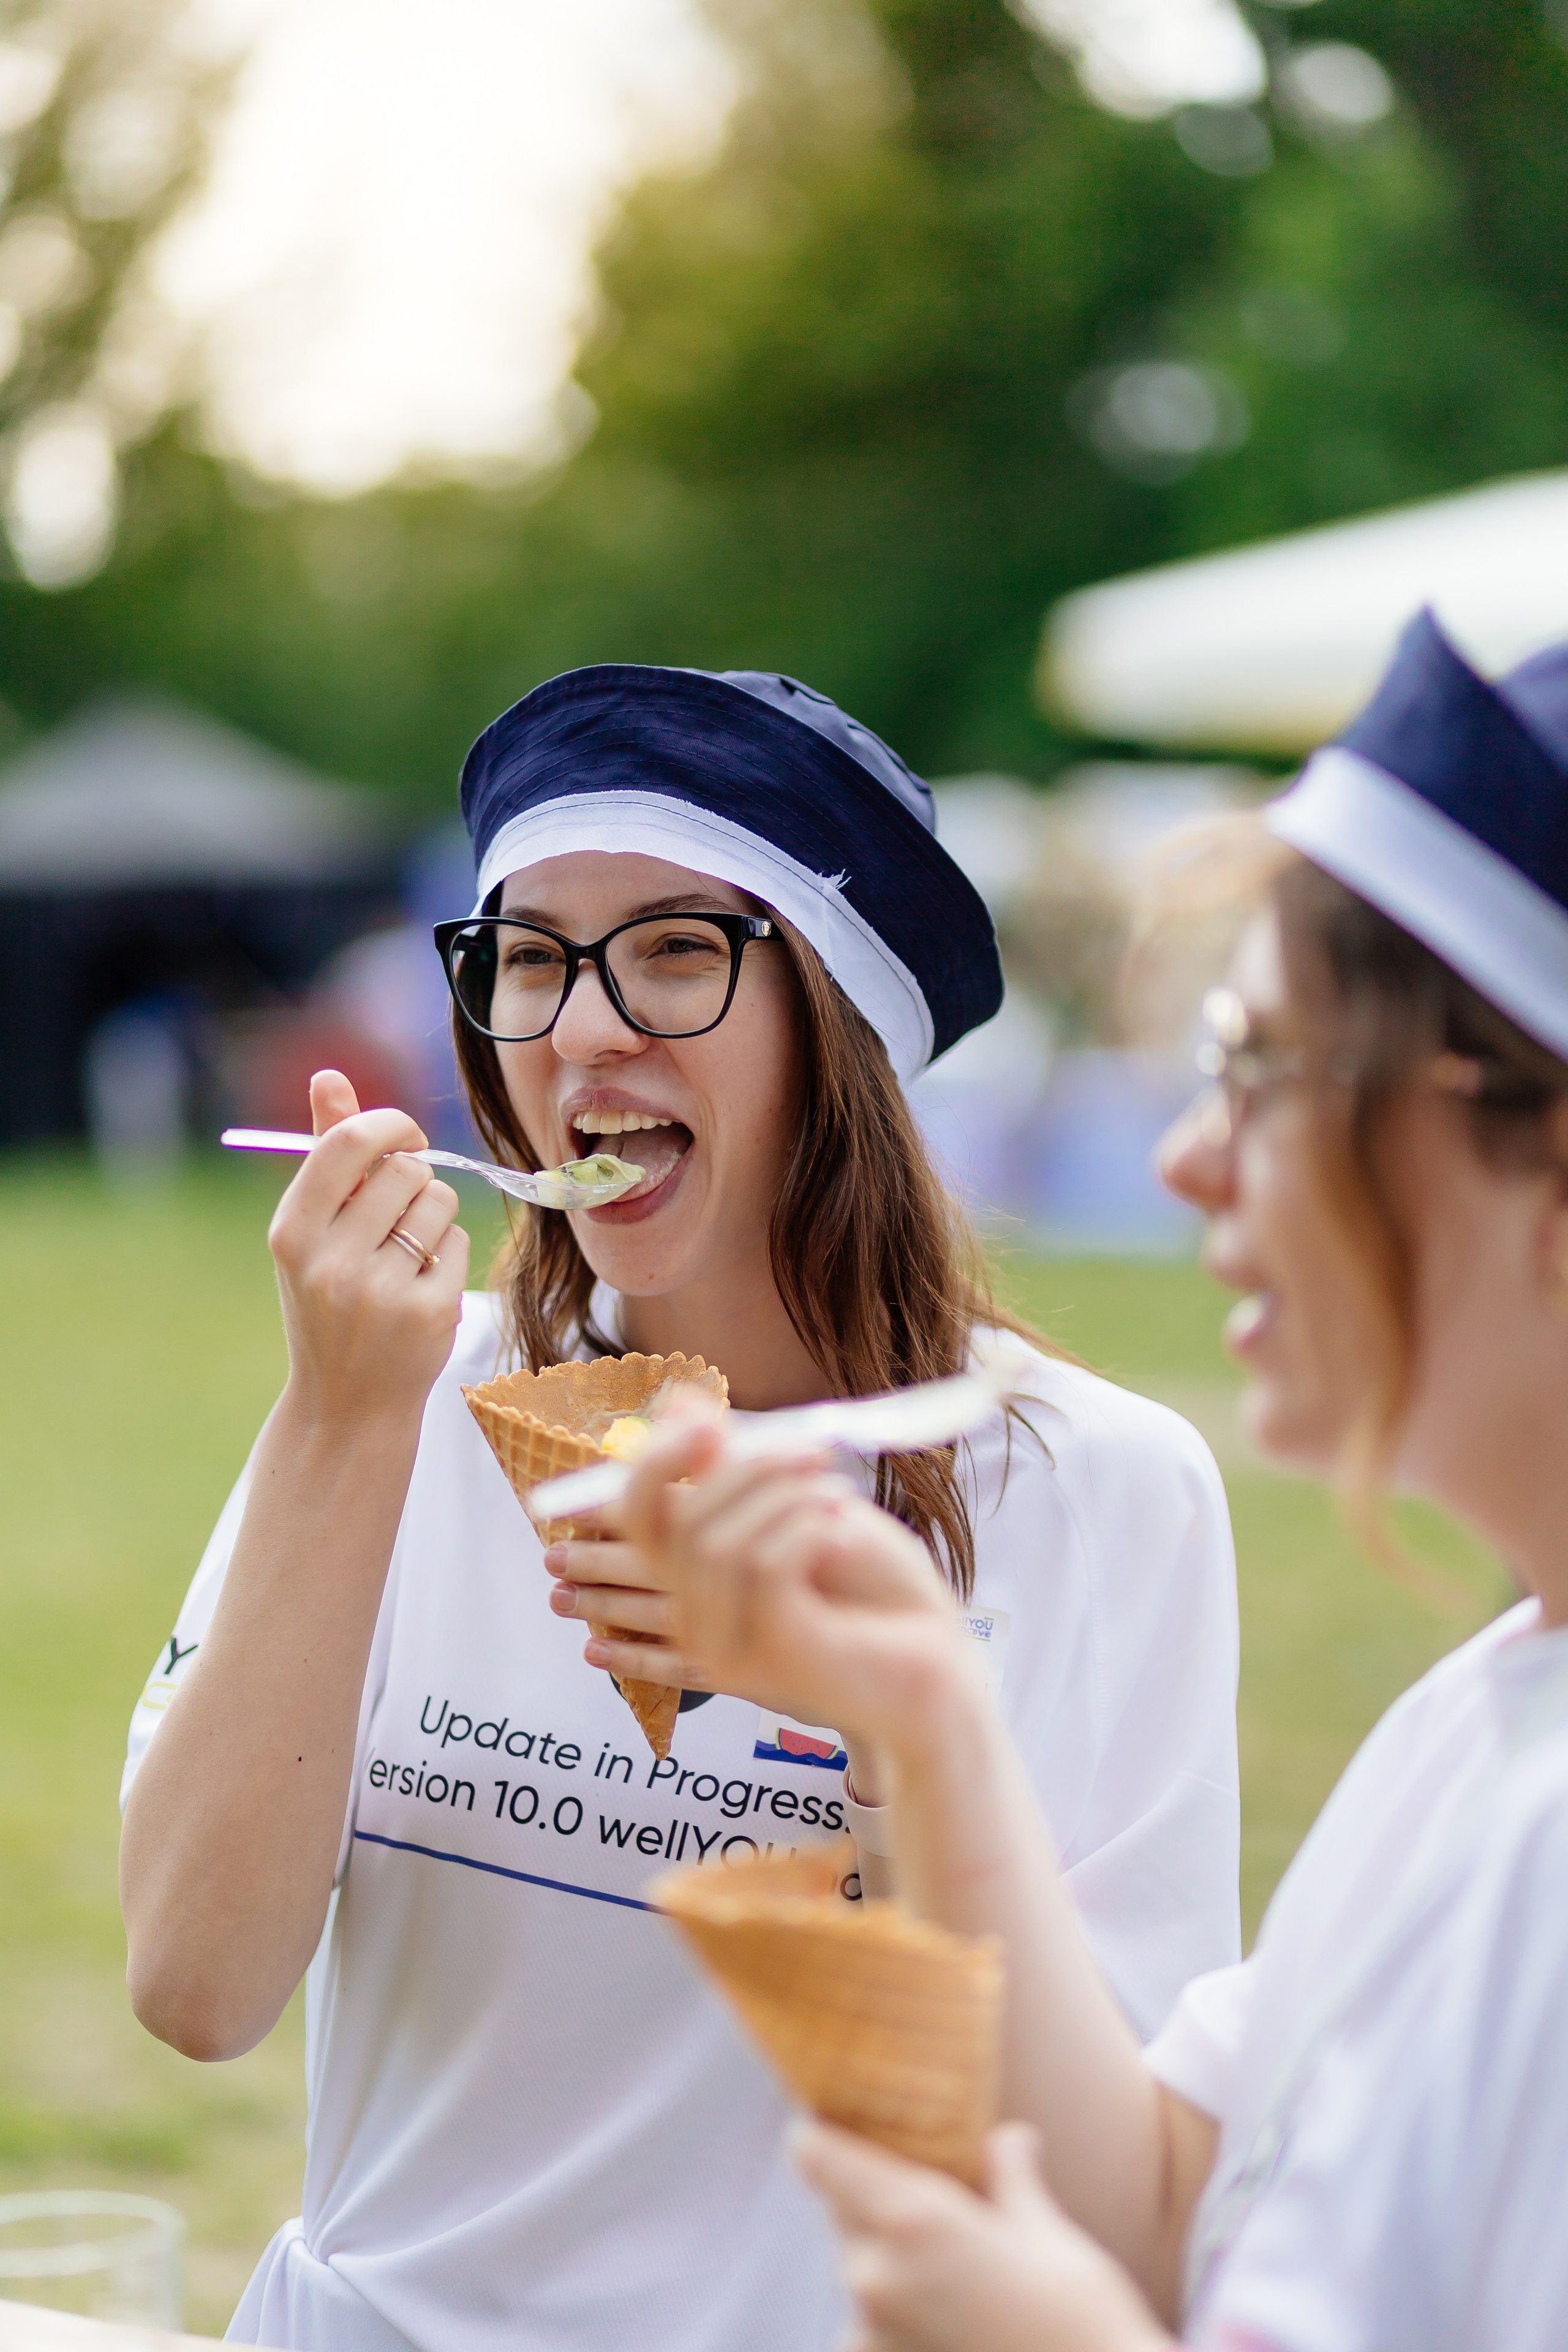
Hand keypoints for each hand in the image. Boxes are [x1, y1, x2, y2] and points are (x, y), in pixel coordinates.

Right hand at [266, 1070, 469, 1428]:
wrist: (346, 1404)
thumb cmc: (328, 1303)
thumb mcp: (310, 1233)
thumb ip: (324, 1153)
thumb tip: (329, 1075)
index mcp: (292, 1231)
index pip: (349, 1141)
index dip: (390, 1126)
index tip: (403, 1139)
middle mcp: (329, 1259)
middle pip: (406, 1169)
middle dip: (414, 1181)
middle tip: (399, 1216)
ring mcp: (379, 1290)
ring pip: (439, 1202)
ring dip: (433, 1219)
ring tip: (406, 1257)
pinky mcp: (426, 1312)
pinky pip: (457, 1243)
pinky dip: (447, 1257)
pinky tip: (421, 1288)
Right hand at [549, 1401, 967, 1745]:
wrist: (940, 1660)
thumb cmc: (876, 1588)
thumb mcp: (803, 1509)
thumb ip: (738, 1465)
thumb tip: (679, 1402)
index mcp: (700, 1577)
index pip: (637, 1514)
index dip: (658, 1460)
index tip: (711, 1422)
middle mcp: (698, 1616)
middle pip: (672, 1523)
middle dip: (743, 1468)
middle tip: (813, 1451)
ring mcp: (728, 1644)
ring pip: (713, 1545)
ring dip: (781, 1497)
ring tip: (837, 1494)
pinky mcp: (769, 1657)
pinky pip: (760, 1569)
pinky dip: (802, 1530)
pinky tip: (841, 1530)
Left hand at [794, 2121, 1172, 2351]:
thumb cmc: (1078, 2316)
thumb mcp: (1046, 2231)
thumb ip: (1010, 2175)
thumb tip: (1008, 2137)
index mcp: (910, 2218)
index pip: (817, 2155)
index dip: (820, 2133)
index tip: (830, 2122)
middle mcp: (873, 2274)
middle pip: (843, 2212)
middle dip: (875, 2201)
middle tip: (932, 2203)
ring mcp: (869, 2333)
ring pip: (859, 2270)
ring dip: (889, 2263)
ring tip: (959, 2277)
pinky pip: (869, 2326)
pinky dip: (897, 2317)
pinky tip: (952, 2323)